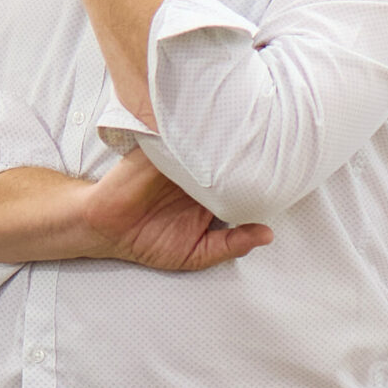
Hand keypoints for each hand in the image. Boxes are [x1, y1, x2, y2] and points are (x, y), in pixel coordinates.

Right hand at [82, 151, 271, 272]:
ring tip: (248, 134)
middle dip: (249, 155)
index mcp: (211, 196)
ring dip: (225, 140)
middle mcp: (199, 176)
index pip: (243, 182)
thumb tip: (267, 234)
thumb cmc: (149, 242)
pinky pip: (182, 136)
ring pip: (211, 144)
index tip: (282, 175)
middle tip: (273, 148)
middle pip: (231, 159)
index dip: (260, 179)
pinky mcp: (161, 148)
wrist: (106, 228)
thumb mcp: (196, 254)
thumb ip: (230, 245)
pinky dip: (198, 134)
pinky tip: (214, 133)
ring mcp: (181, 160)